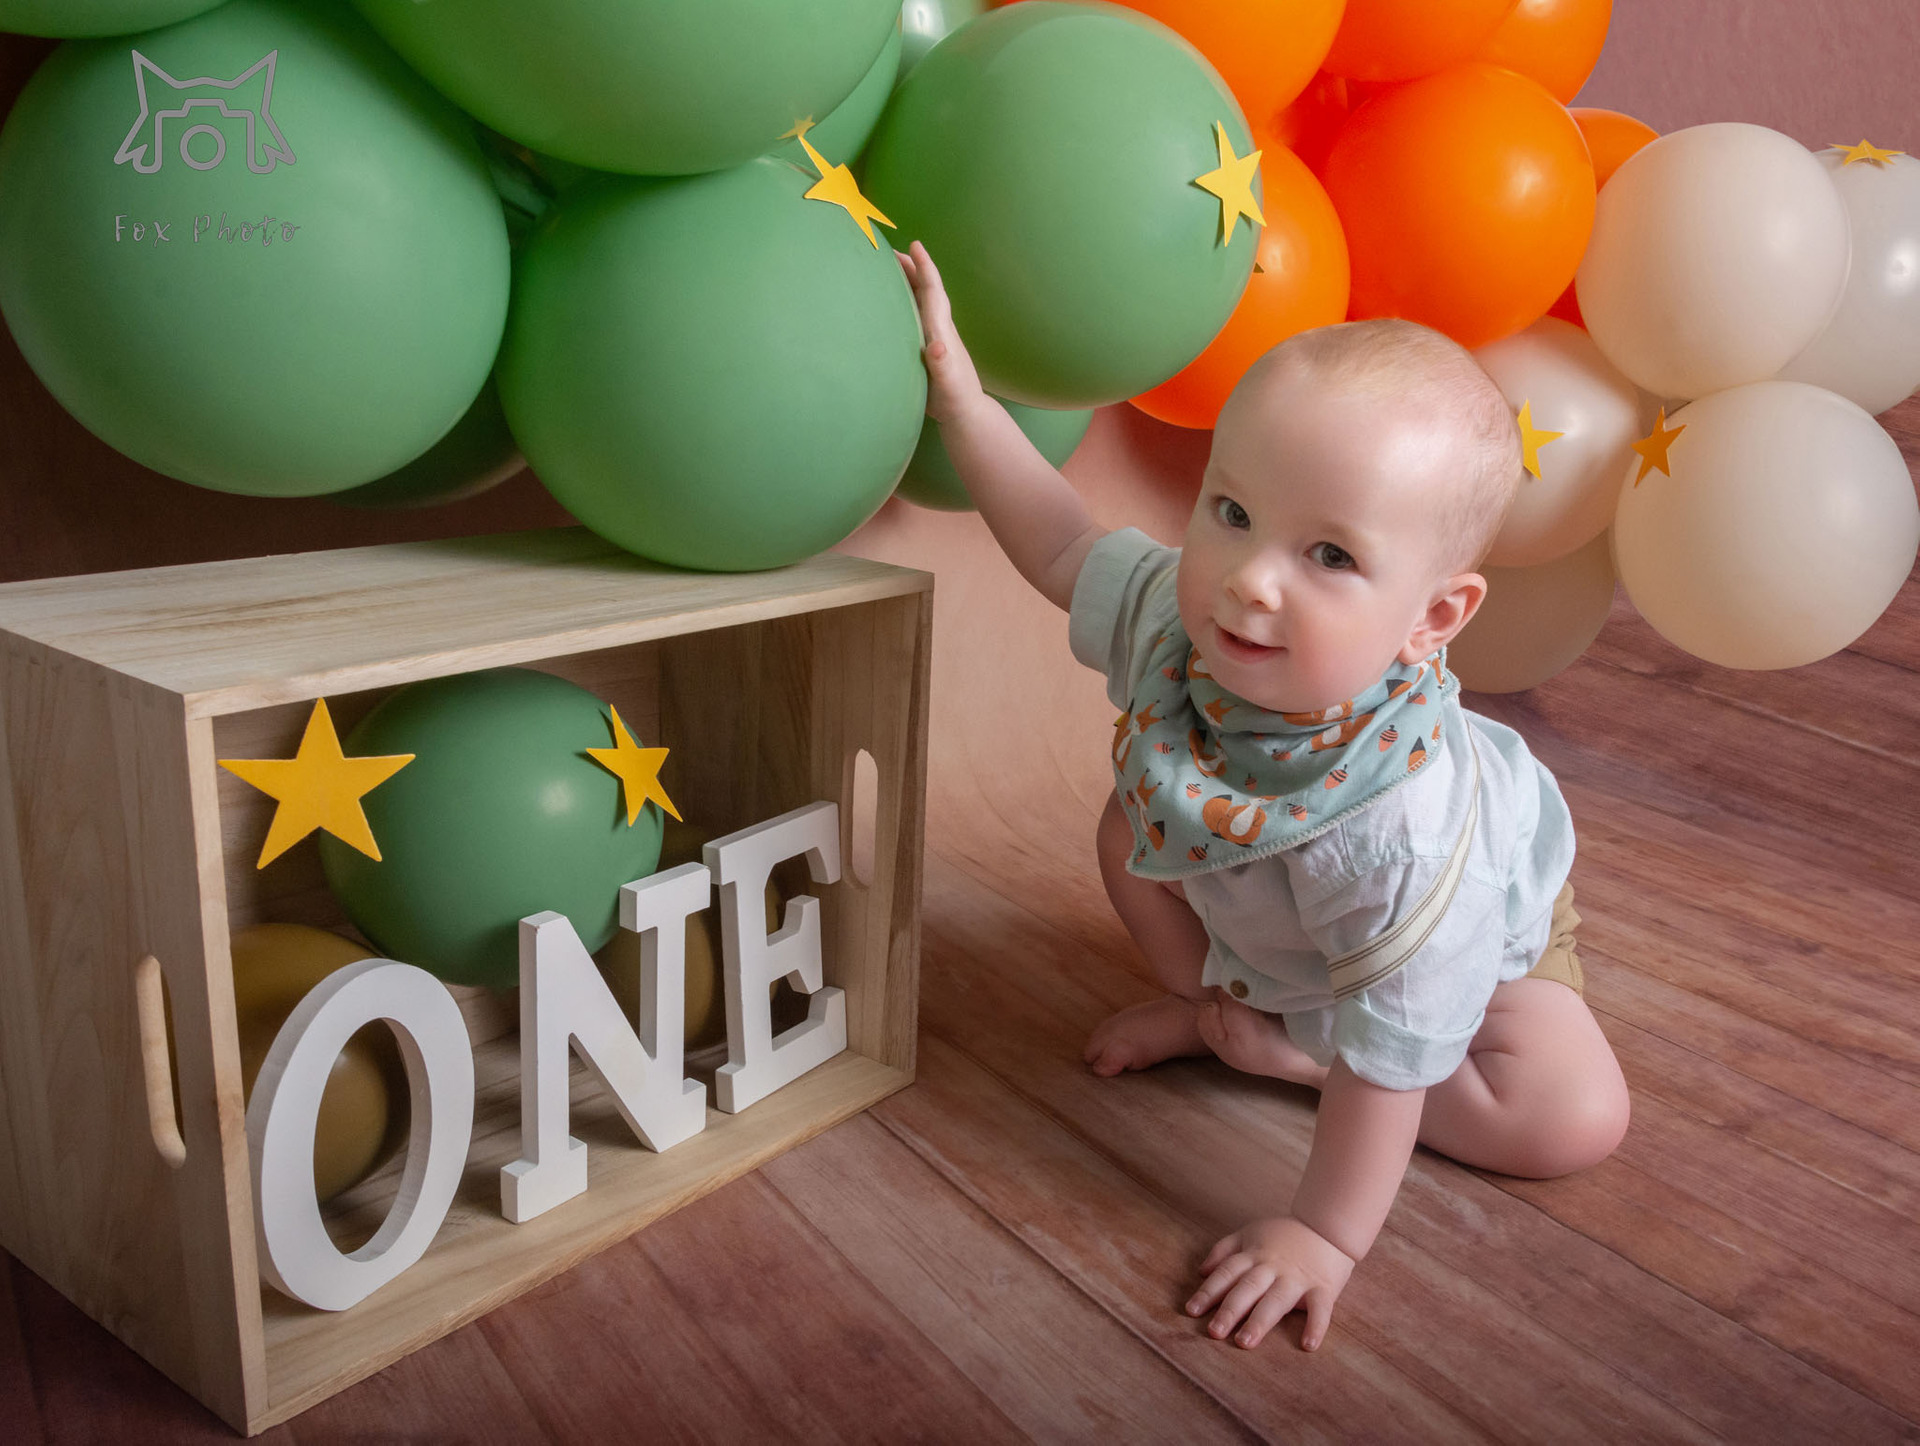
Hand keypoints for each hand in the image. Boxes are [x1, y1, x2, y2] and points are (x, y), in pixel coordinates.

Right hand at [895, 240, 988, 424]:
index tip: (915, 245)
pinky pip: (913, 317)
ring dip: (905, 283)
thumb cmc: (955, 399)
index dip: (924, 268)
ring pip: (919, 302)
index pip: (933, 292)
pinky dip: (902, 304)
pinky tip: (891, 307)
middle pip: (924, 290)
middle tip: (888, 251)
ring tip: (888, 270)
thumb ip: (942, 364)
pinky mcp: (927, 348)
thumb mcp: (948, 382)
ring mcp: (933, 337)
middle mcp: (938, 328)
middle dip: (910, 268)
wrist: (965, 413)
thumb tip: (936, 347)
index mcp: (941, 330)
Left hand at [1186, 1216, 1354, 1350]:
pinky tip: (1308, 1345)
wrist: (1328, 1224)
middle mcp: (1272, 1267)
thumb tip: (1202, 1271)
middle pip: (1247, 1288)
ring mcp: (1298, 1278)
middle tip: (1214, 1332)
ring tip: (1244, 1342)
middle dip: (1229, 1310)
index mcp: (1254, 1255)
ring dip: (1260, 1321)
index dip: (1208, 1291)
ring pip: (1276, 1300)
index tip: (1191, 1310)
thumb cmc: (1286, 1233)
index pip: (1226, 1273)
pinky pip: (1321, 1308)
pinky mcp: (1324, 1287)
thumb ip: (1224, 1249)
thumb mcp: (1251, 1231)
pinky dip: (1316, 1326)